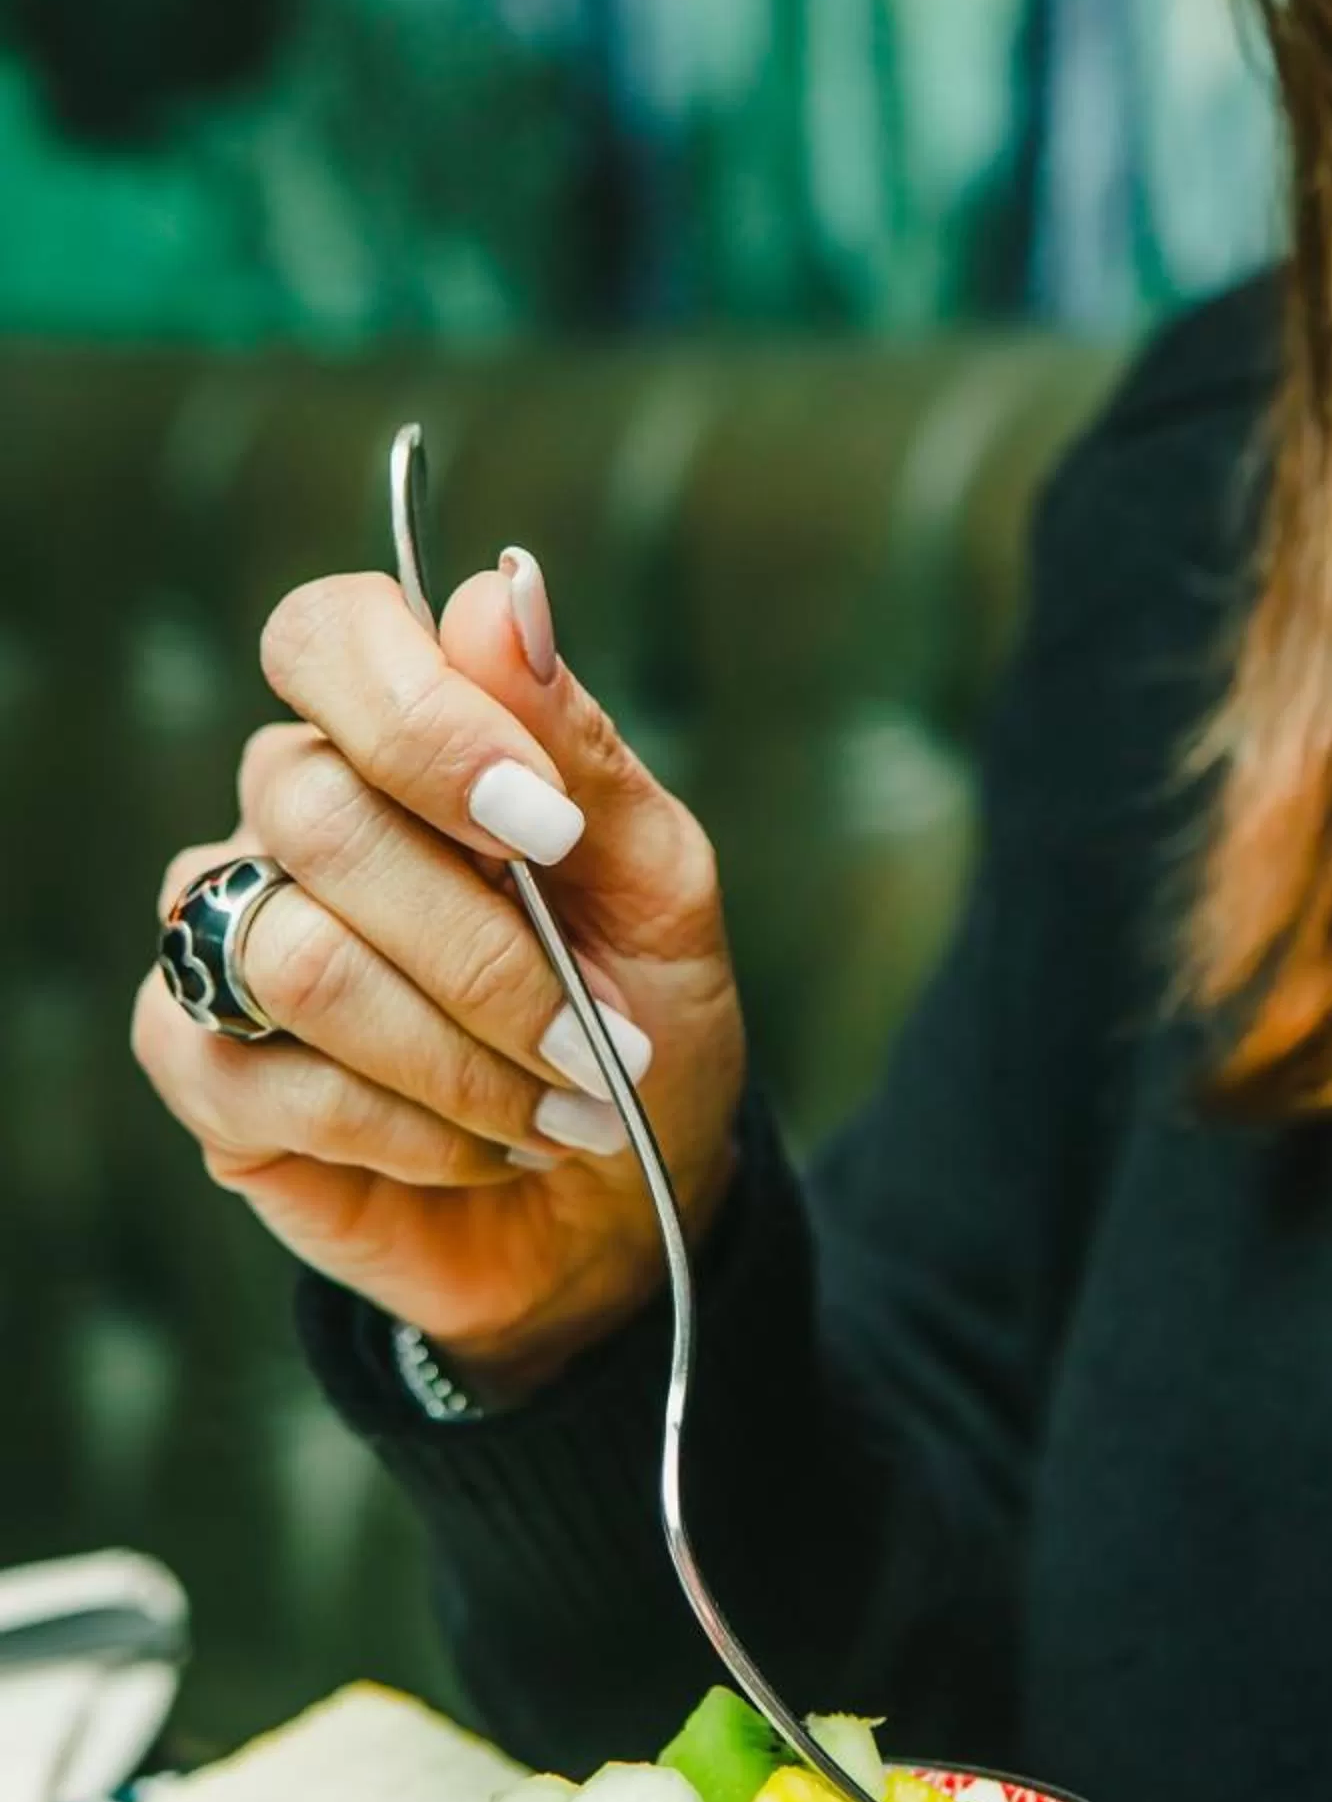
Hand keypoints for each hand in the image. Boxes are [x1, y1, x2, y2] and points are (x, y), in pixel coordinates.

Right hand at [135, 553, 746, 1395]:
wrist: (618, 1208)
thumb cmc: (638, 1024)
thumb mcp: (661, 889)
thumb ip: (578, 748)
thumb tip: (502, 593)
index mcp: (404, 739)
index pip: (329, 634)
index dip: (420, 720)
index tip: (545, 826)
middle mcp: (293, 815)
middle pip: (319, 813)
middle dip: (489, 954)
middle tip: (596, 1038)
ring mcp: (228, 936)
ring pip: (296, 957)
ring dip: (460, 1057)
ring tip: (553, 1106)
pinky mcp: (200, 1065)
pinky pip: (261, 1077)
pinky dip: (405, 1130)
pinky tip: (475, 1147)